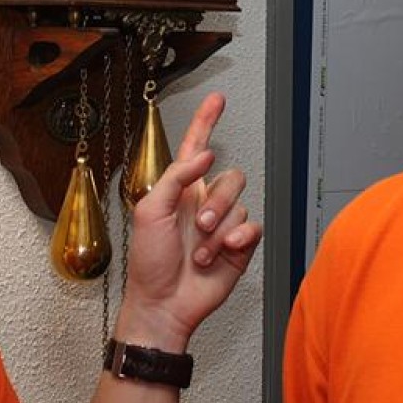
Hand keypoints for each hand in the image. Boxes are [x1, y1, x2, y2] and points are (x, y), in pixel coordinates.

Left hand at [115, 93, 261, 350]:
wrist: (165, 303)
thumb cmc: (149, 261)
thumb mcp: (150, 210)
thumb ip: (176, 177)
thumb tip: (205, 155)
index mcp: (180, 190)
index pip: (196, 147)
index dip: (206, 121)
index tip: (217, 99)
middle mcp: (204, 202)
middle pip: (230, 177)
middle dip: (217, 200)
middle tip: (198, 225)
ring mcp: (222, 223)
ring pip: (240, 203)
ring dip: (219, 227)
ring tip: (201, 250)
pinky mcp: (239, 245)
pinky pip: (253, 226)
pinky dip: (237, 238)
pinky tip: (222, 252)